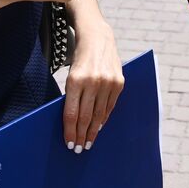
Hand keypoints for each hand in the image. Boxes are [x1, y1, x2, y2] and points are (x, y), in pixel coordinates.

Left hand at [62, 18, 123, 152]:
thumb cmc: (80, 59)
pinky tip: (99, 127)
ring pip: (99, 114)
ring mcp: (107, 82)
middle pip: (85, 117)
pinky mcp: (119, 82)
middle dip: (81, 135)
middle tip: (78, 149)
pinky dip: (104, 118)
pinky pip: (110, 106)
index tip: (69, 143)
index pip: (71, 113)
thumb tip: (72, 122)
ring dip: (93, 131)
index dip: (70, 131)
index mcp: (75, 80)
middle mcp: (92, 82)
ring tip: (88, 142)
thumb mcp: (71, 75)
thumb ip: (72, 96)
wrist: (98, 38)